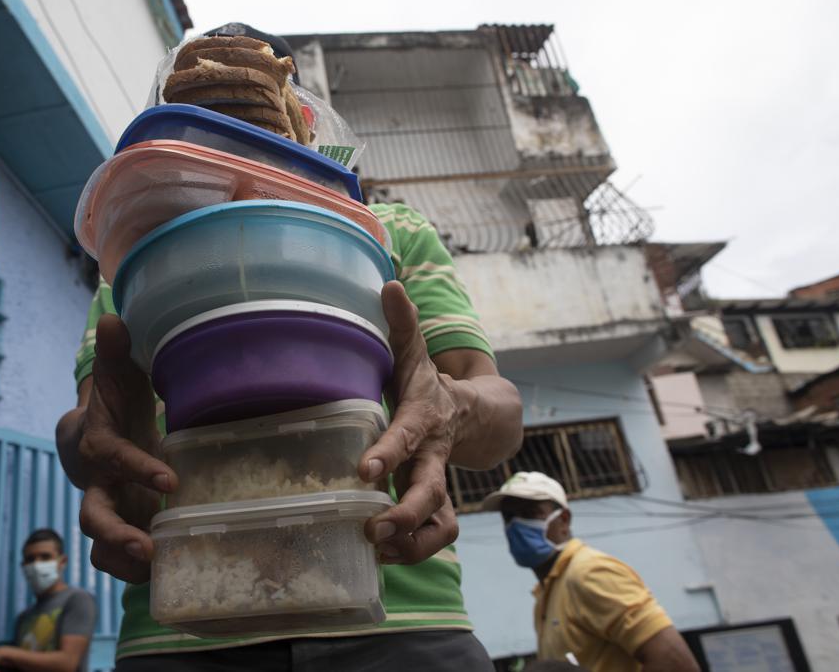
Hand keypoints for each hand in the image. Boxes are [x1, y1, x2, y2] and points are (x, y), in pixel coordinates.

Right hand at [72, 314, 176, 582]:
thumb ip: (117, 352)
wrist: (98, 433)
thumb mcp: (119, 375)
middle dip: (118, 535)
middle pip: (93, 517)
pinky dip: (136, 570)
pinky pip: (119, 557)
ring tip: (160, 571)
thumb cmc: (115, 402)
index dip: (137, 469)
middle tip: (149, 548)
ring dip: (125, 562)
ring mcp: (110, 509)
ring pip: (101, 547)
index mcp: (100, 445)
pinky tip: (167, 574)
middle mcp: (99, 484)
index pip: (113, 459)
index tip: (170, 482)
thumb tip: (112, 319)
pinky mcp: (123, 525)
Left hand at [359, 281, 465, 563]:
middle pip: (430, 489)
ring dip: (413, 542)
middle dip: (405, 511)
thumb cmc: (429, 384)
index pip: (408, 435)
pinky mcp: (437, 501)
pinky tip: (385, 555)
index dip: (389, 452)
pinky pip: (437, 534)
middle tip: (373, 528)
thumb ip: (402, 323)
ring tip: (378, 551)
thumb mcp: (415, 353)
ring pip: (440, 521)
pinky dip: (415, 549)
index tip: (365, 470)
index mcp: (424, 418)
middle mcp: (434, 454)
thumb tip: (389, 282)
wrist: (473, 414)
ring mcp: (438, 481)